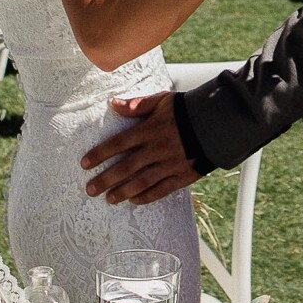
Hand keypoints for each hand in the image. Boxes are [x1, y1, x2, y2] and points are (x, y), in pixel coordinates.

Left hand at [81, 92, 202, 204]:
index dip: (100, 154)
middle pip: (126, 167)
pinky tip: (134, 201)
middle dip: (105, 179)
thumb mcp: (162, 101)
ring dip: (123, 192)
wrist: (218, 123)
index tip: (84, 164)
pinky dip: (147, 197)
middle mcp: (157, 149)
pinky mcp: (183, 175)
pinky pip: (162, 190)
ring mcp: (170, 164)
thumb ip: (137, 105)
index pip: (118, 143)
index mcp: (150, 130)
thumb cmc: (186, 109)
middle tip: (90, 189)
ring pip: (142, 181)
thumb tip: (113, 103)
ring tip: (108, 199)